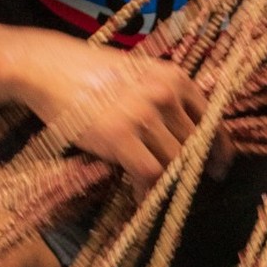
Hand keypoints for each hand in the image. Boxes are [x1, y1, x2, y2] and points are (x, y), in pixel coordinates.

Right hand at [20, 40, 232, 201]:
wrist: (47, 67)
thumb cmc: (89, 71)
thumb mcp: (138, 73)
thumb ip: (164, 96)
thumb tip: (184, 134)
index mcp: (175, 77)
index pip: (212, 120)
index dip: (220, 149)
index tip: (219, 166)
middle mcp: (166, 95)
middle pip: (195, 146)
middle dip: (194, 170)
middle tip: (187, 186)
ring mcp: (144, 116)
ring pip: (175, 163)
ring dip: (169, 183)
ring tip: (160, 194)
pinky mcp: (120, 137)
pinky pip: (149, 174)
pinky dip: (149, 193)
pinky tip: (142, 200)